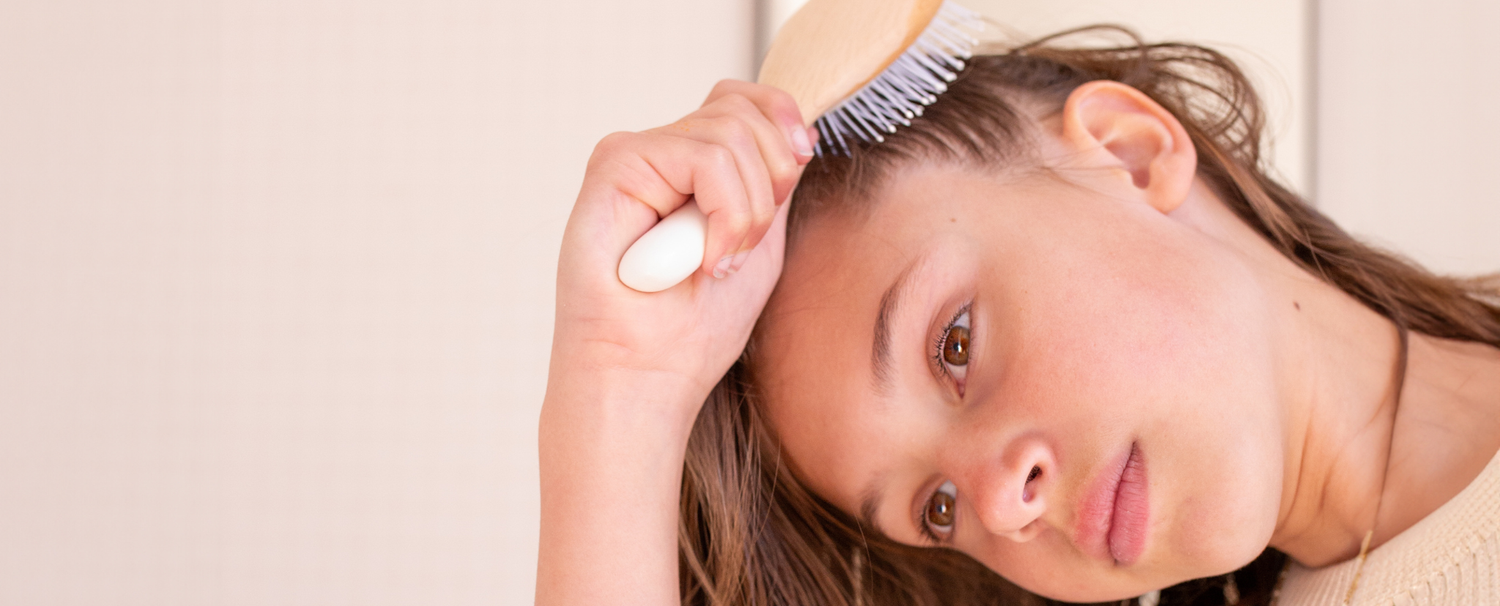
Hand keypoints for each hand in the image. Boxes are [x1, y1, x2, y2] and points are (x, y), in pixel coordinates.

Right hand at [550, 80, 815, 414]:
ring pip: (729, 133)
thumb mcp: (759, 242)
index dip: (783, 125)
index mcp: (693, 168)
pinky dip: (723, 215)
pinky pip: (702, 158)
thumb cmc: (693, 328)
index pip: (746, 100)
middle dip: (771, 181)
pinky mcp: (614, 165)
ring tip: (717, 264)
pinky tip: (702, 261)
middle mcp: (662, 154)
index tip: (795, 175)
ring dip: (747, 212)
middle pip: (744, 110)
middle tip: (744, 247)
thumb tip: (800, 130)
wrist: (645, 378)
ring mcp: (636, 155)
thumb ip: (773, 184)